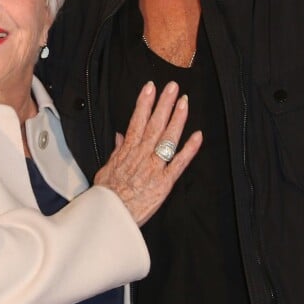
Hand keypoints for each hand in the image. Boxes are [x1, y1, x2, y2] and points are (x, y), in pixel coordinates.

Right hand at [94, 81, 201, 225]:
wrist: (110, 217)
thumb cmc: (107, 196)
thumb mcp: (106, 169)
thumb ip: (116, 151)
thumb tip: (119, 137)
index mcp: (127, 151)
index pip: (137, 121)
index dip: (144, 103)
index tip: (151, 87)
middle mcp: (142, 155)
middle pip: (155, 124)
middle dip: (164, 103)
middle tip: (172, 87)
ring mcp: (154, 167)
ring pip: (168, 138)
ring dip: (177, 118)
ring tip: (184, 102)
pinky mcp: (165, 182)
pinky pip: (179, 162)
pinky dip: (189, 149)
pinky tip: (198, 136)